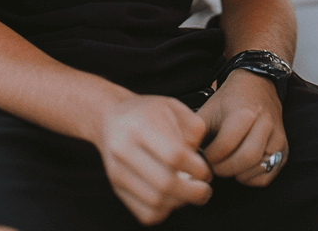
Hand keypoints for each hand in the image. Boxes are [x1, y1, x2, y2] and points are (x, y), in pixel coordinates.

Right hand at [96, 93, 212, 225]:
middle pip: (163, 183)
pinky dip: (165, 211)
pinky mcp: (117, 189)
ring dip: (180, 202)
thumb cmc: (145, 111)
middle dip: (192, 192)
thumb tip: (199, 156)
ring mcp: (117, 172)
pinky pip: (145, 213)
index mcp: (139, 125)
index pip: (173, 155)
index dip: (195, 167)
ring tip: (191, 193)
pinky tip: (173, 198)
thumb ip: (192, 126)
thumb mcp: (172, 105)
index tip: (205, 171)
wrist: (111, 118)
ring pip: (155, 202)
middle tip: (205, 190)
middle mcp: (124, 150)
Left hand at [198, 68, 287, 185]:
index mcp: (245, 112)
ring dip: (237, 173)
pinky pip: (267, 174)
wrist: (258, 83)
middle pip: (245, 159)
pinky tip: (241, 168)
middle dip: (224, 168)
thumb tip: (183, 156)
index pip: (226, 145)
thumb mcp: (209, 108)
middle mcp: (265, 123)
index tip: (202, 154)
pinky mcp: (283, 147)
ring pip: (257, 168)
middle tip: (213, 165)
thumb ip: (195, 131)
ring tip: (226, 164)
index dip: (209, 156)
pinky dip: (252, 177)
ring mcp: (277, 136)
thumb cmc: (230, 99)